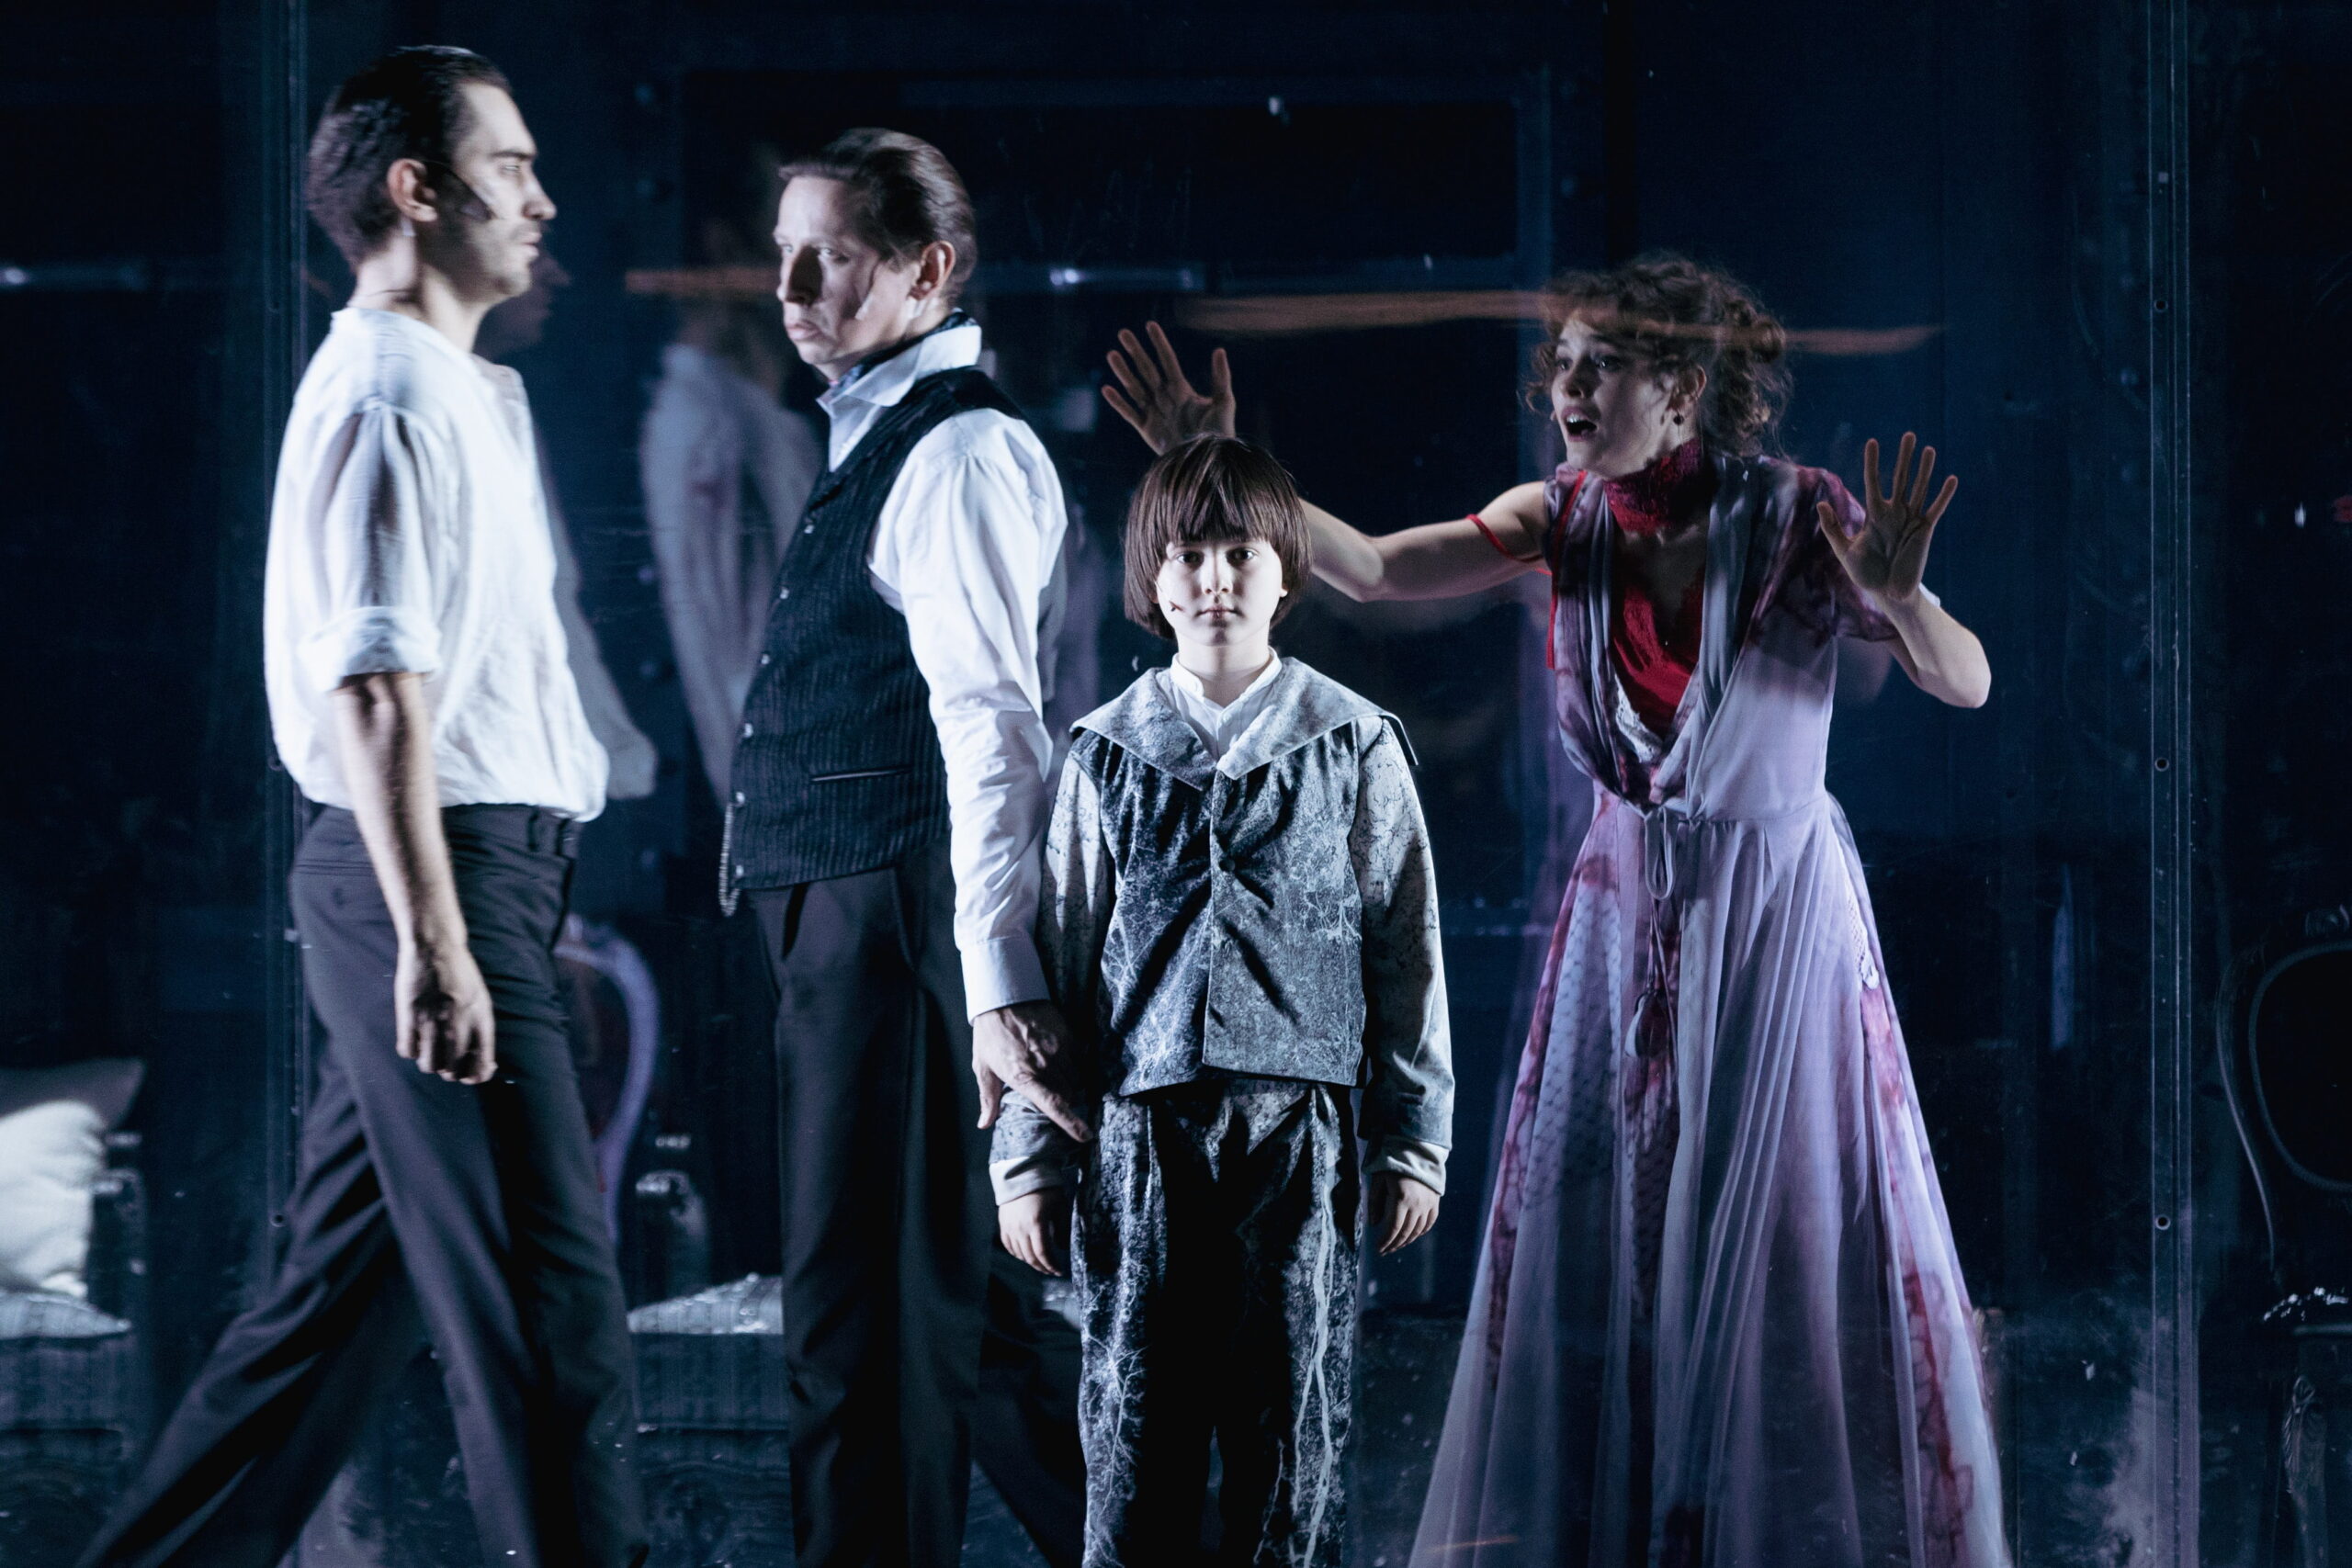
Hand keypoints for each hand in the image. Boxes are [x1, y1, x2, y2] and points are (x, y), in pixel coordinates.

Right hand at [396, 939, 495, 1084]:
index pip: (482, 1066)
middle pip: (452, 1072)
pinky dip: (412, 1049)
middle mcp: (458, 1025)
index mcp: (481, 1021)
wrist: (435, 947)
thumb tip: (483, 1064)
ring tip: (431, 1047)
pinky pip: (408, 1051)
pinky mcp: (409, 1017)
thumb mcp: (480, 1001)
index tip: (470, 1072)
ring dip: (430, 1061)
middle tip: (447, 1058)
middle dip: (450, 1070)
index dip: (476, 1075)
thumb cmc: (460, 976)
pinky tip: (415, 1037)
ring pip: (429, 1065)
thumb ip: (481, 1031)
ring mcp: (432, 1022)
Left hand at [973, 1000, 1092, 1141]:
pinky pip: (1080, 1059)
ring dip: (1070, 1084)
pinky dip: (1075, 1065)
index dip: (1072, 1123)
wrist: (1003, 997)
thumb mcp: (983, 1067)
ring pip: (1076, 1078)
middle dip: (1064, 1101)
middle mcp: (1045, 1065)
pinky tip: (1062, 1061)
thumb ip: (988, 1099)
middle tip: (1051, 1095)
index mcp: (1023, 1077)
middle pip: (1068, 1095)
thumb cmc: (990, 1035)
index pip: (1053, 1105)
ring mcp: (1059, 1050)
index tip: (1086, 1136)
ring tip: (1054, 1077)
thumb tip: (985, 1124)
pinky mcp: (1067, 1035)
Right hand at [999, 1189, 1069, 1275]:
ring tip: (1040, 1263)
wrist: (1023, 1173)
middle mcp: (1020, 1228)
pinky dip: (1017, 1253)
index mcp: (1036, 1223)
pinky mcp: (1003, 1224)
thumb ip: (1062, 1228)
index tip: (1059, 1270)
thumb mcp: (1059, 1206)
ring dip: (1030, 1261)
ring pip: (1019, 1253)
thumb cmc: (1046, 1188)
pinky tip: (1025, 1255)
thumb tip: (1061, 1247)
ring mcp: (1010, 1227)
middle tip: (1051, 1270)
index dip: (1051, 1265)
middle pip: (1030, 1257)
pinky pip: (1008, 1245)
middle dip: (1042, 1267)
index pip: (1043, 1253)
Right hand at [1103, 321, 1236, 453]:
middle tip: (1123, 333)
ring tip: (1112, 354)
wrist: (1209, 461)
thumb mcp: (1224, 402)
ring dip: (1123, 371)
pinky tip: (1107, 389)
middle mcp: (1165, 398)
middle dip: (1136, 351)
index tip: (1150, 325)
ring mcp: (1155, 413)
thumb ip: (1221, 377)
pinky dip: (1118, 402)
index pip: (1168, 361)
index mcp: (1182, 390)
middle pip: (1147, 370)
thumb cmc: (1220, 433)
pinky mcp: (1147, 429)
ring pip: (1135, 387)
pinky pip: (1129, 413)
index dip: (1159, 344)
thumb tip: (1219, 350)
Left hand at [1370, 1171, 1440, 1255]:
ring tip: (1396, 1245)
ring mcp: (1428, 1203)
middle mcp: (1417, 1204)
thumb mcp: (1378, 1180)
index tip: (1378, 1249)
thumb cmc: (1392, 1165)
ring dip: (1407, 1241)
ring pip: (1418, 1230)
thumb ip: (1374, 1203)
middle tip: (1385, 1251)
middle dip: (1394, 1244)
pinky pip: (1430, 1222)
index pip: (1393, 1228)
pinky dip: (1421, 1231)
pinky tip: (1413, 1236)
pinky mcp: (1435, 1201)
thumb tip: (1374, 1224)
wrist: (1416, 1151)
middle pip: (1406, 1232)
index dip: (1385, 1241)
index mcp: (1401, 1198)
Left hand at [1818, 433, 1957, 610]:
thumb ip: (1833, 527)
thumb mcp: (1844, 550)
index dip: (1872, 463)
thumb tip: (1820, 503)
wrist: (1886, 593)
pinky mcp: (1925, 531)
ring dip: (1925, 469)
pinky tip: (1951, 479)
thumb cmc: (1865, 573)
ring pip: (1919, 488)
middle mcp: (1894, 513)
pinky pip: (1936, 509)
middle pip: (1900, 478)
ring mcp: (1910, 520)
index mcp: (1874, 515)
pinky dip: (1944, 495)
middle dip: (1903, 457)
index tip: (1873, 442)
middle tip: (1908, 434)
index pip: (1873, 483)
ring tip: (1929, 449)